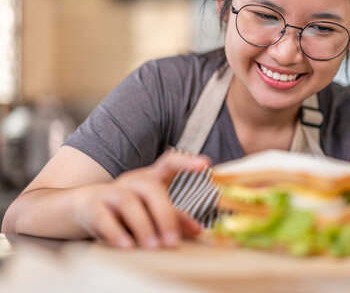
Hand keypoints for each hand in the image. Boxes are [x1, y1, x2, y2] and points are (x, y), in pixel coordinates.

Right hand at [73, 150, 210, 248]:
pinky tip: (127, 246)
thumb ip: (175, 218)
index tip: (205, 164)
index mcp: (149, 179)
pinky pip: (104, 218)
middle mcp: (131, 182)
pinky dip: (116, 233)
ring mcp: (110, 192)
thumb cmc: (127, 210)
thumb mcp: (152, 212)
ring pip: (128, 202)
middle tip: (173, 243)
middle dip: (165, 215)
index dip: (186, 161)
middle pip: (151, 189)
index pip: (169, 162)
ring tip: (153, 247)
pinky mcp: (92, 207)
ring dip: (143, 226)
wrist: (84, 209)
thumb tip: (198, 230)